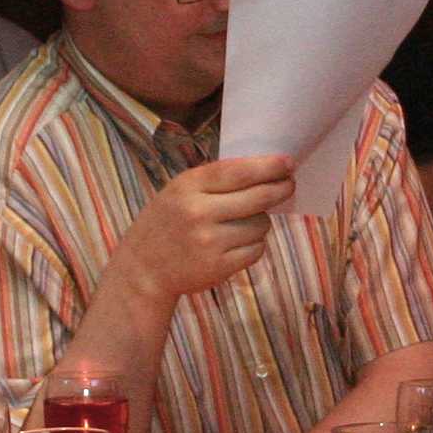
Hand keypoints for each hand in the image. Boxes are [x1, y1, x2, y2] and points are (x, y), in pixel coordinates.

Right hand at [110, 155, 294, 303]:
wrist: (143, 269)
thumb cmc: (167, 223)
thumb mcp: (179, 191)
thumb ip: (214, 180)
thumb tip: (265, 171)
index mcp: (189, 187)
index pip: (239, 172)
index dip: (269, 166)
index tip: (288, 163)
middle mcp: (199, 212)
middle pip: (258, 197)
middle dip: (280, 189)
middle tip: (288, 185)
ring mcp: (209, 242)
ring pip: (260, 225)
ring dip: (260, 222)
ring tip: (242, 224)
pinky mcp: (219, 267)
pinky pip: (256, 250)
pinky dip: (254, 245)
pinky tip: (236, 244)